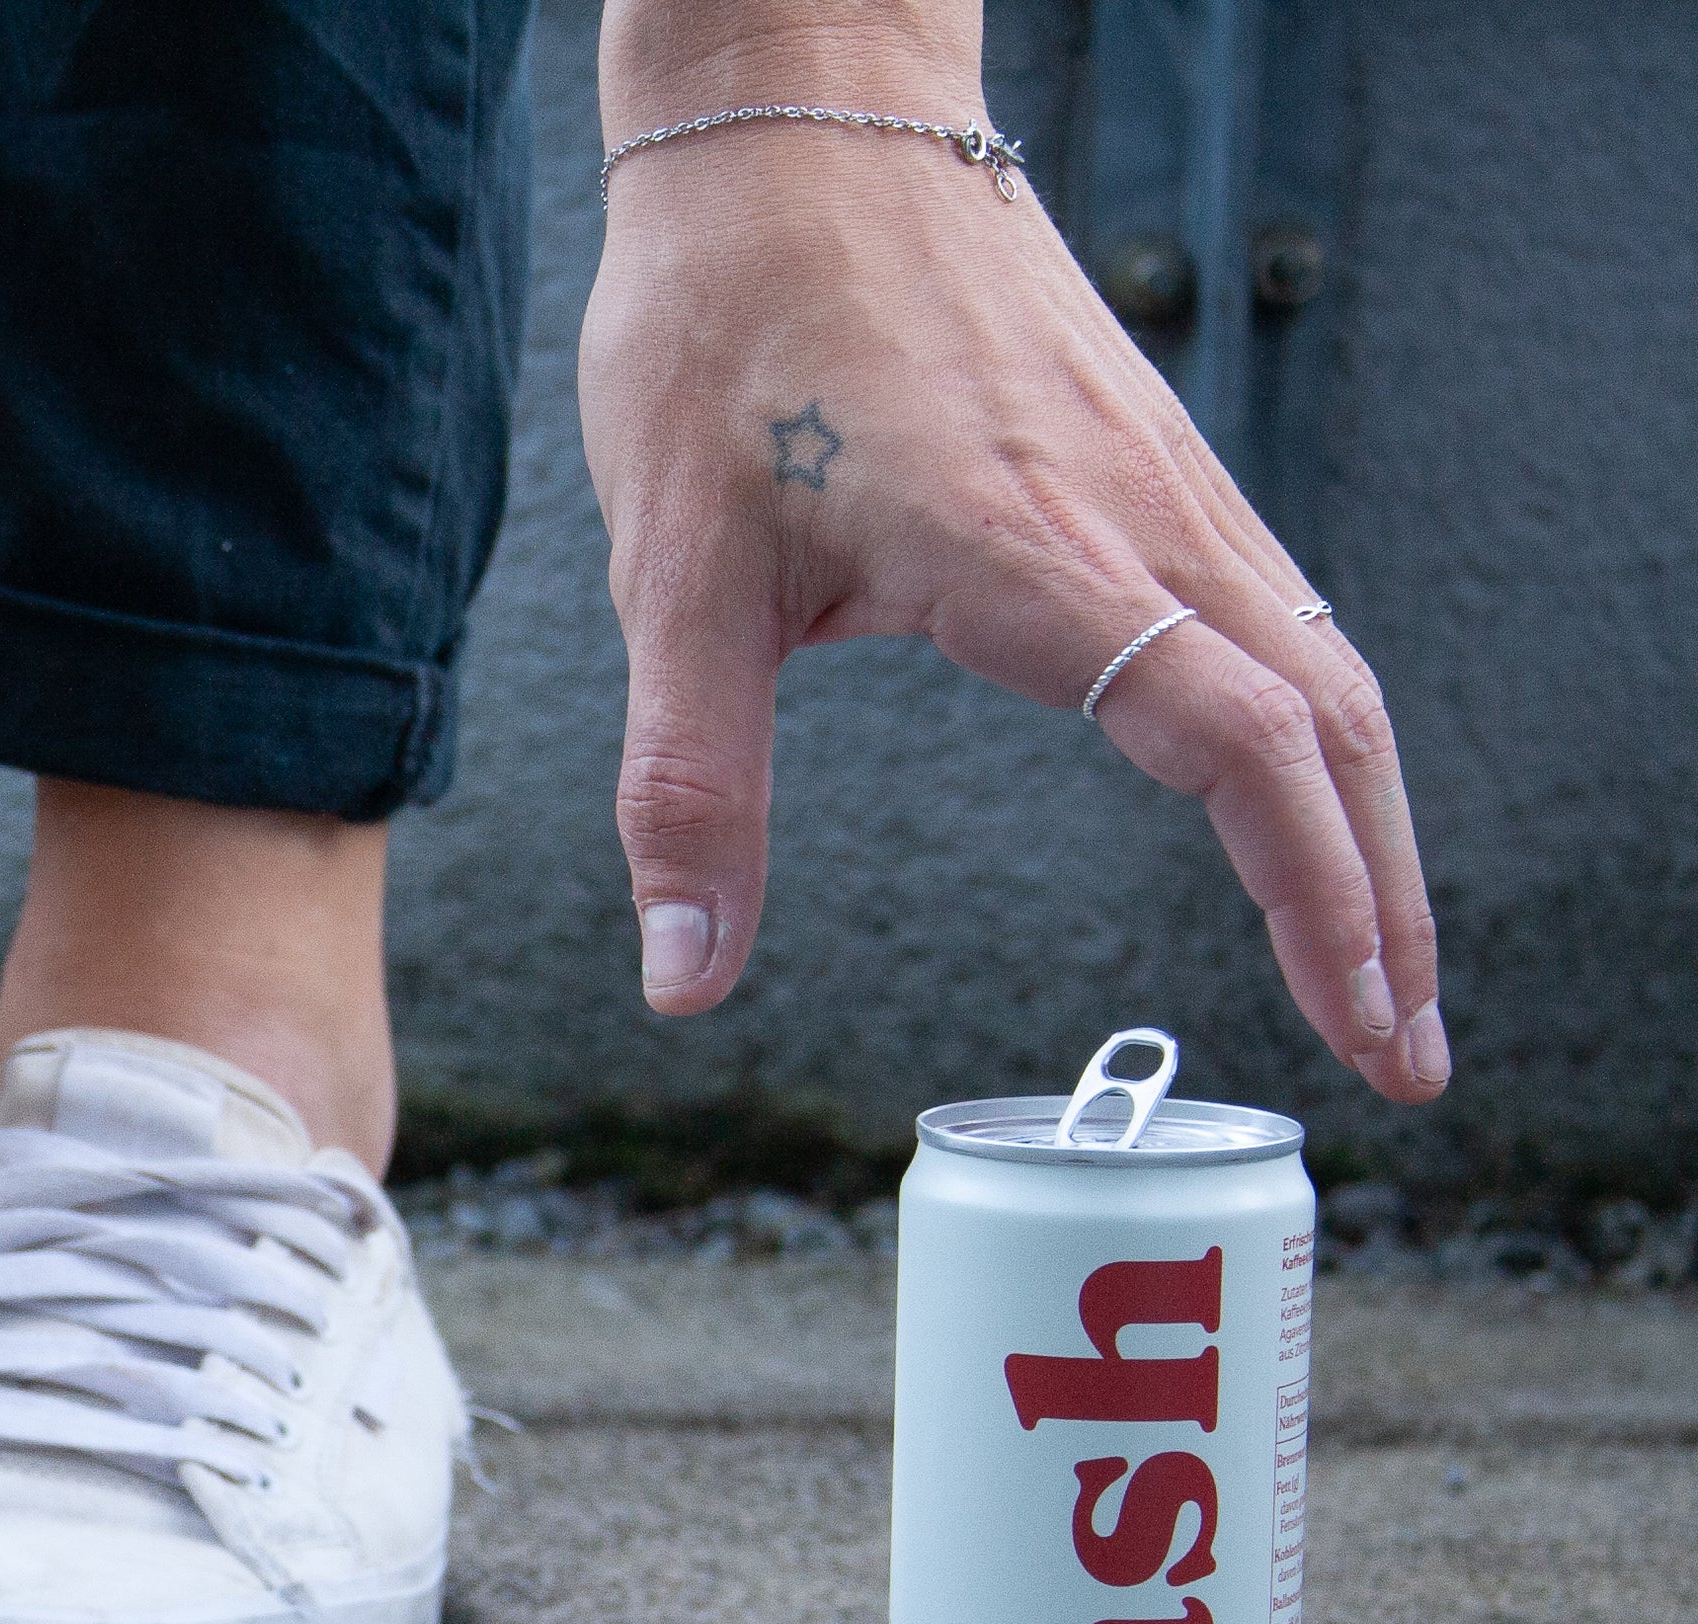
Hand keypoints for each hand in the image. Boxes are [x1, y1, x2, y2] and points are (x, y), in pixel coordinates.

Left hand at [576, 23, 1444, 1101]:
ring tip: (1379, 964)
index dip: (1313, 898)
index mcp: (1034, 553)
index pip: (1238, 747)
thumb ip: (687, 786)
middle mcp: (1137, 514)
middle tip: (1403, 1053)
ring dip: (1366, 824)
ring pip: (1322, 669)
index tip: (1355, 1025)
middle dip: (1382, 902)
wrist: (796, 118)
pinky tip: (1301, 802)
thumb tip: (682, 978)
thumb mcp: (672, 571)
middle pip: (1328, 728)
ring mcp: (1160, 477)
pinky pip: (1276, 611)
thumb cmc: (727, 323)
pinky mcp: (1145, 454)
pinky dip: (1316, 732)